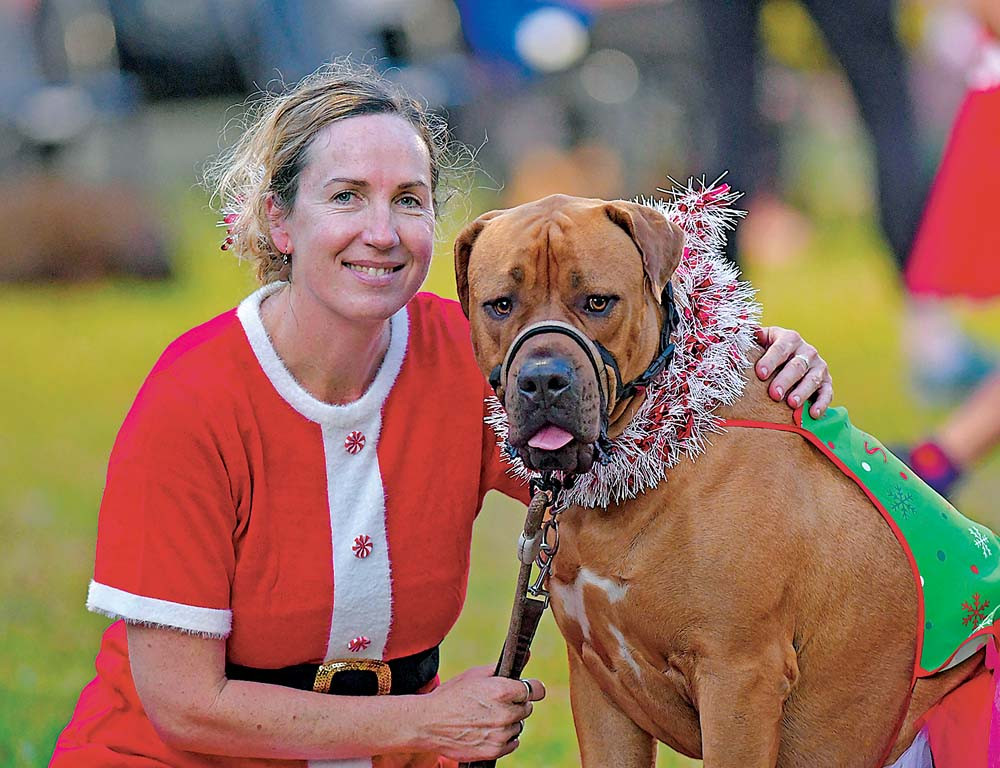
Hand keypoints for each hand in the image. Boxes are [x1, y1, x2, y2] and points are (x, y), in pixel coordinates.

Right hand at [420, 666, 545, 760]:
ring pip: (519, 725)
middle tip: (496, 703)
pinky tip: (487, 729)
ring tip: (487, 717)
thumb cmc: (451, 695)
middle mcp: (505, 713)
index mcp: (503, 691)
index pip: (536, 690)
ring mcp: (501, 734)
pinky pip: (513, 742)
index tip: (527, 689)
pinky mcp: (495, 750)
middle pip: (527, 708)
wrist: (428, 723)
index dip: (531, 688)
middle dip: (516, 704)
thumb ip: (503, 667)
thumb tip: (527, 654)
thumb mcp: (475, 674)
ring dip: (509, 721)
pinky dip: (504, 737)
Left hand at [754, 326, 832, 417]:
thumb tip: (737, 332)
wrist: (791, 356)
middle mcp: (807, 351)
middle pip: (796, 366)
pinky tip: (813, 414)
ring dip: (802, 392)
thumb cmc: (769, 352)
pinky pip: (827, 393)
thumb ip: (752, 338)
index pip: (780, 349)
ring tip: (791, 404)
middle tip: (774, 394)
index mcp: (789, 338)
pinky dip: (822, 403)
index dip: (770, 360)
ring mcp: (819, 366)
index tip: (760, 373)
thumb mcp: (761, 341)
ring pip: (813, 379)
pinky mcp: (827, 382)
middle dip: (785, 380)